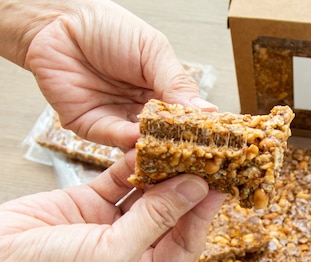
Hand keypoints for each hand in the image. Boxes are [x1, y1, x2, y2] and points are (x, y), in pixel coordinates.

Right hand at [0, 152, 224, 261]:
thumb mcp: (112, 254)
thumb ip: (156, 219)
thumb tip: (194, 189)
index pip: (186, 243)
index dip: (203, 213)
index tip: (219, 184)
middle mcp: (133, 256)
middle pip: (171, 217)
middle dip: (187, 189)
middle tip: (207, 159)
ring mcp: (111, 229)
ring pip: (147, 196)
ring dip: (163, 173)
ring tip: (184, 148)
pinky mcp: (89, 206)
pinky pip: (119, 182)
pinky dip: (133, 166)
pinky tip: (149, 148)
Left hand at [22, 0, 215, 148]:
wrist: (60, 21)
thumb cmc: (109, 29)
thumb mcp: (154, 52)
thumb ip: (177, 84)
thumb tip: (207, 111)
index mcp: (162, 95)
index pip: (184, 120)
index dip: (196, 130)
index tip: (211, 139)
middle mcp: (141, 112)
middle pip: (164, 138)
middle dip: (176, 146)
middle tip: (193, 154)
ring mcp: (117, 122)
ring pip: (139, 144)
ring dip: (152, 147)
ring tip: (168, 149)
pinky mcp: (91, 127)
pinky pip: (112, 138)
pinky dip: (126, 139)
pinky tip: (138, 136)